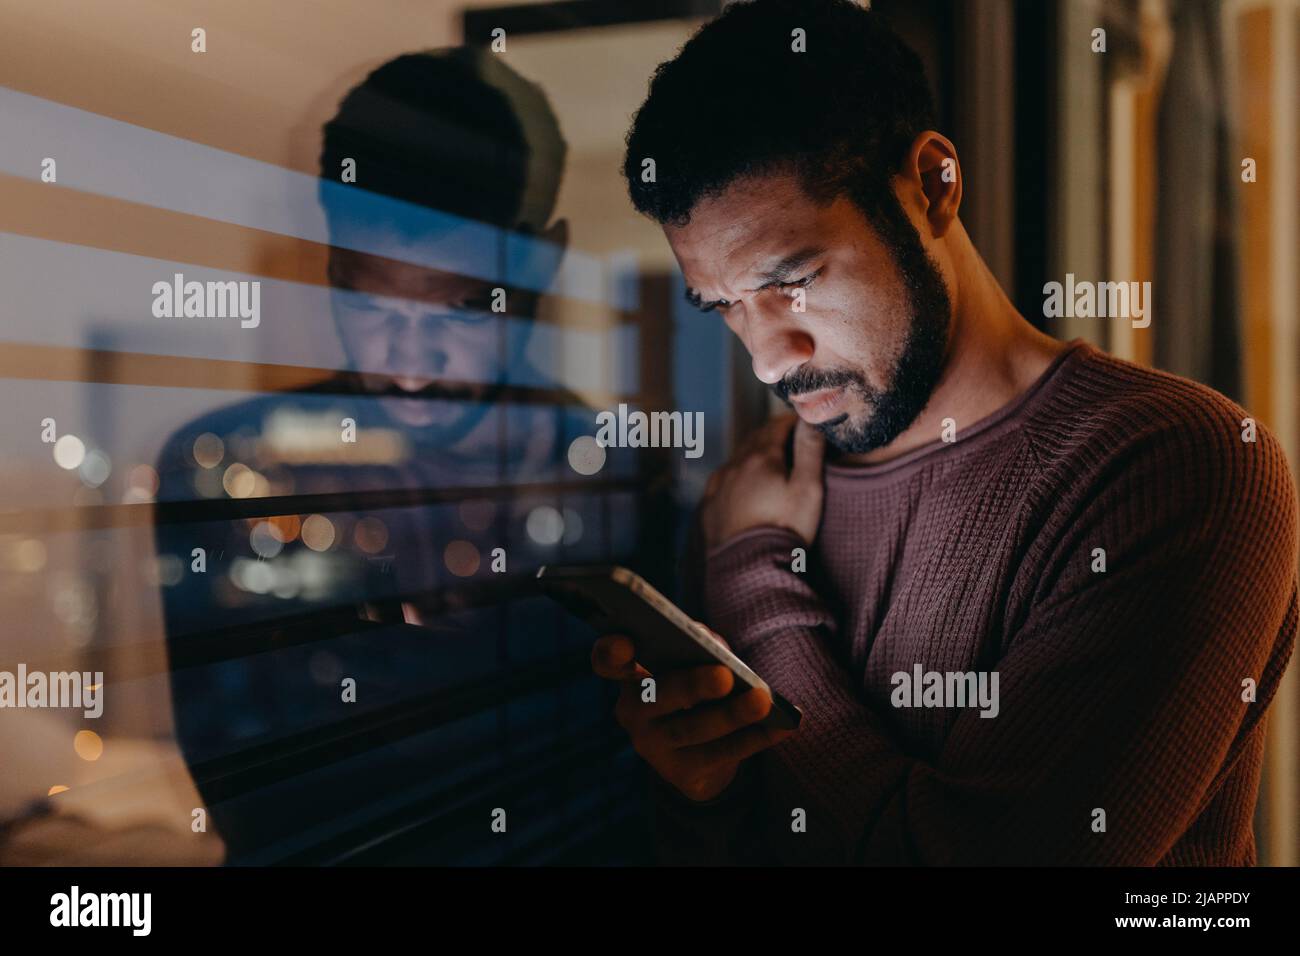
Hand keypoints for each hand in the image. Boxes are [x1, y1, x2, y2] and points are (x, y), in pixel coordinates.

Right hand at [591, 626, 795, 801]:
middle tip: (724, 676)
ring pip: (691, 730)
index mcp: (630, 675)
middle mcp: (633, 711)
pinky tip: (781, 726)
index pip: (607, 661)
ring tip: (763, 700)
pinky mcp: (681, 774)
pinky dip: (755, 738)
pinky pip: (721, 755)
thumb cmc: (696, 686)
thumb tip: (714, 646)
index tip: (625, 642)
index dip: (610, 652)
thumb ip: (700, 645)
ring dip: (731, 715)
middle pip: (657, 696)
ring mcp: (653, 746)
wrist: (701, 751)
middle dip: (691, 686)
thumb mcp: (695, 660)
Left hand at [700, 414, 824, 549]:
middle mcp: (736, 466)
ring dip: (752, 453)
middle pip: (755, 439)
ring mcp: (719, 486)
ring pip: (736, 459)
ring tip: (767, 457)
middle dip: (771, 433)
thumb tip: (811, 417)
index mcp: (761, 457)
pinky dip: (735, 474)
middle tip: (787, 434)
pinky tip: (740, 482)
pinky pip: (722, 481)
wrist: (749, 567)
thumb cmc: (784, 528)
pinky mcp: (710, 506)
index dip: (791, 420)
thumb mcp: (807, 488)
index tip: (801, 419)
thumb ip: (809, 450)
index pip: (776, 426)